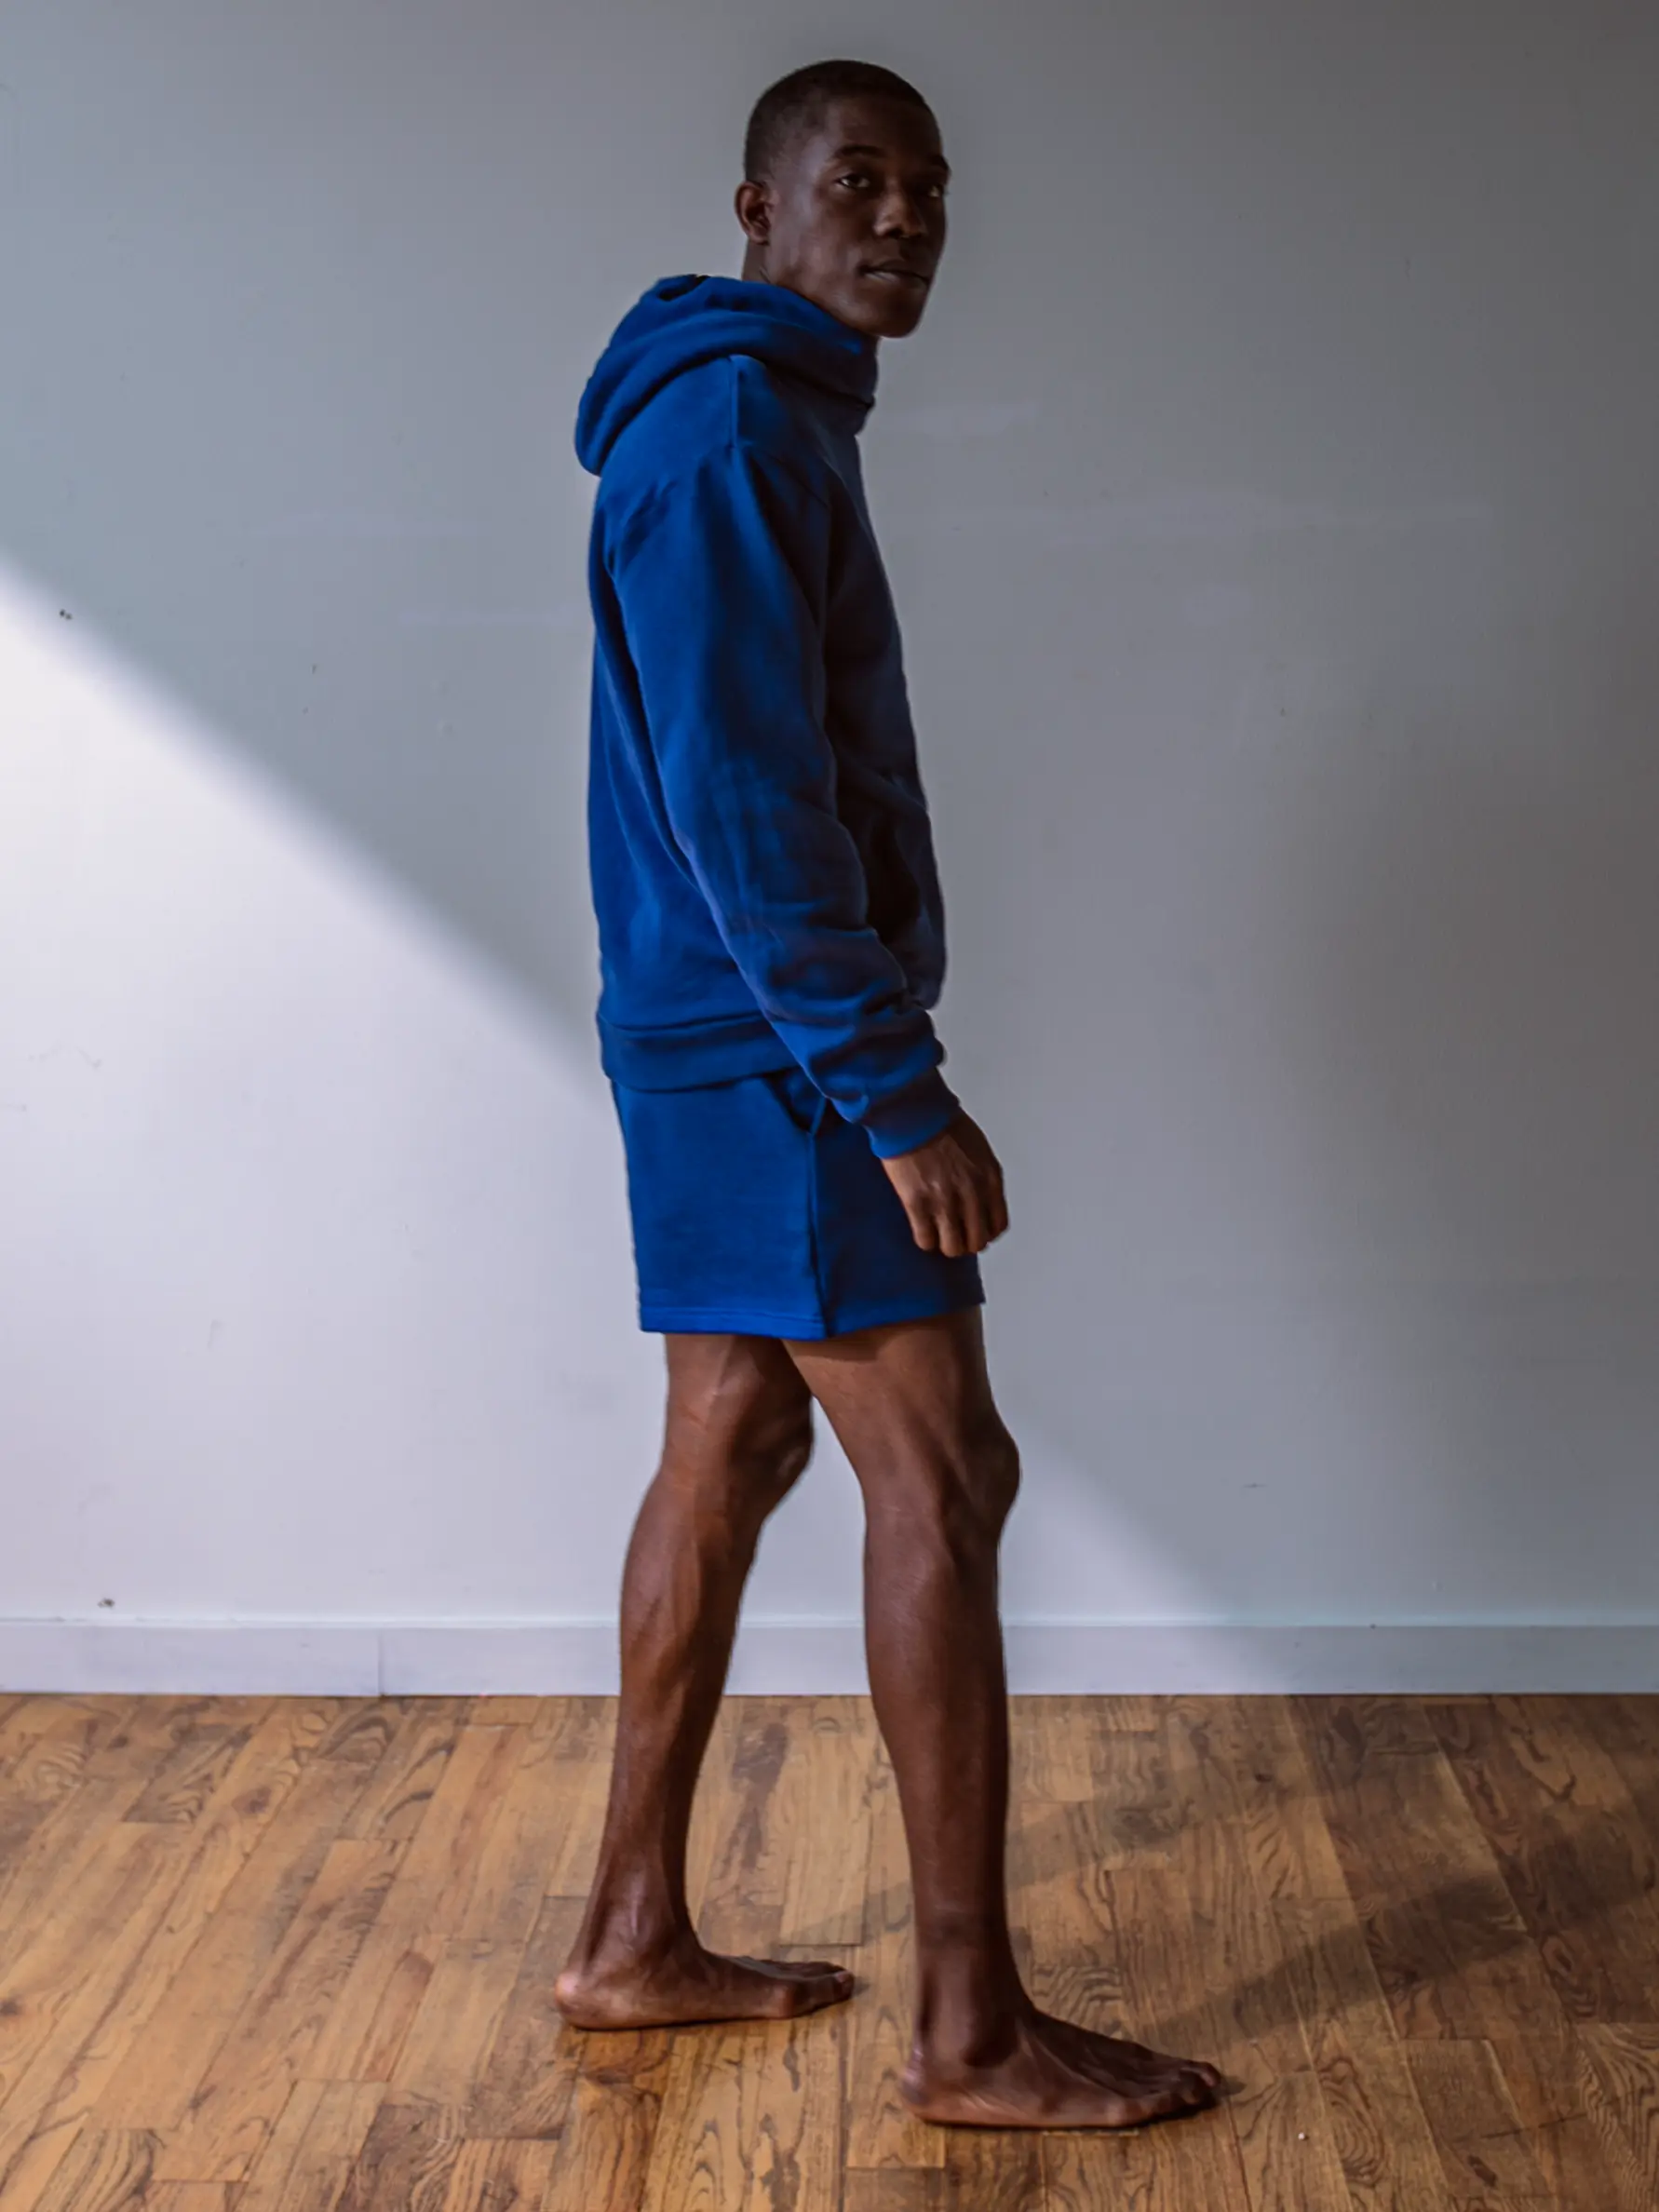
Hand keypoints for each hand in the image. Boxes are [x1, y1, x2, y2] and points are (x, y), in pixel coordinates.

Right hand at [879, 1111, 1008, 1257]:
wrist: (913, 1112)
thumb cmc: (942, 1123)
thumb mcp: (979, 1148)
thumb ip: (983, 1177)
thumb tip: (979, 1201)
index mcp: (989, 1178)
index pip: (997, 1225)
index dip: (985, 1233)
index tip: (975, 1230)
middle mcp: (972, 1193)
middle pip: (976, 1241)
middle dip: (965, 1241)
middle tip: (954, 1235)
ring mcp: (945, 1200)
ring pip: (952, 1247)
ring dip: (945, 1244)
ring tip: (937, 1234)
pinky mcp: (917, 1203)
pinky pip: (925, 1239)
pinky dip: (925, 1240)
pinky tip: (922, 1230)